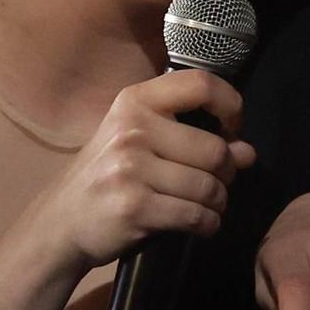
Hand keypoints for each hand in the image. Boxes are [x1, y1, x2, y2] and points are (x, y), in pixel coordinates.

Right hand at [44, 69, 256, 272]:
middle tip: (218, 182)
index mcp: (135, 101)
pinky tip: (201, 224)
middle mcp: (132, 129)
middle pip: (214, 150)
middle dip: (227, 172)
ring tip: (209, 205)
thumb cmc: (108, 175)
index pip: (201, 84)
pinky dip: (208, 225)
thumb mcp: (142, 142)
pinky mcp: (134, 208)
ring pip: (209, 187)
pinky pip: (195, 216)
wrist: (61, 222)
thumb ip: (193, 138)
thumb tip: (248, 152)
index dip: (230, 105)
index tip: (231, 129)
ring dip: (218, 203)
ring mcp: (131, 169)